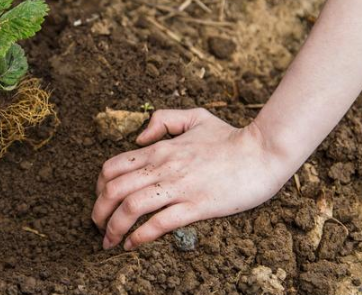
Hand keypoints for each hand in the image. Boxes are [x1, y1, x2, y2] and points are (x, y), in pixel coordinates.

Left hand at [92, 109, 291, 250]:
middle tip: (97, 226)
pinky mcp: (197, 205)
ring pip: (130, 208)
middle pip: (113, 190)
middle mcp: (162, 167)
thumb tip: (139, 138)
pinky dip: (140, 237)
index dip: (98, 187)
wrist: (263, 151)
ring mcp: (178, 187)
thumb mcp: (194, 117)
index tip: (100, 200)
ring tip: (109, 241)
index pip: (112, 167)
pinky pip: (159, 223)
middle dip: (98, 212)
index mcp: (159, 149)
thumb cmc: (230, 136)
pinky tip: (132, 245)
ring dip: (113, 228)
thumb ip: (163, 120)